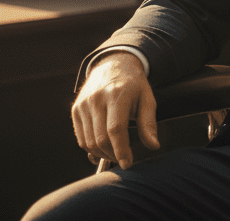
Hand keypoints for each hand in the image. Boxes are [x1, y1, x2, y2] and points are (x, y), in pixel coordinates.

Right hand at [71, 51, 159, 169]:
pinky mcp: (76, 109)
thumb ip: (149, 123)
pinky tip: (103, 149)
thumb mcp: (147, 99)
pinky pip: (81, 138)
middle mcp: (96, 99)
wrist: (112, 65)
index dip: (121, 150)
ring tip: (115, 154)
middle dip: (113, 155)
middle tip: (124, 160)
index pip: (115, 130)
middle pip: (100, 139)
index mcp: (117, 94)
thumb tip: (154, 146)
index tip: (128, 164)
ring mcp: (83, 104)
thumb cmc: (134, 85)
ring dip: (102, 154)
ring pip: (89, 141)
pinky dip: (91, 148)